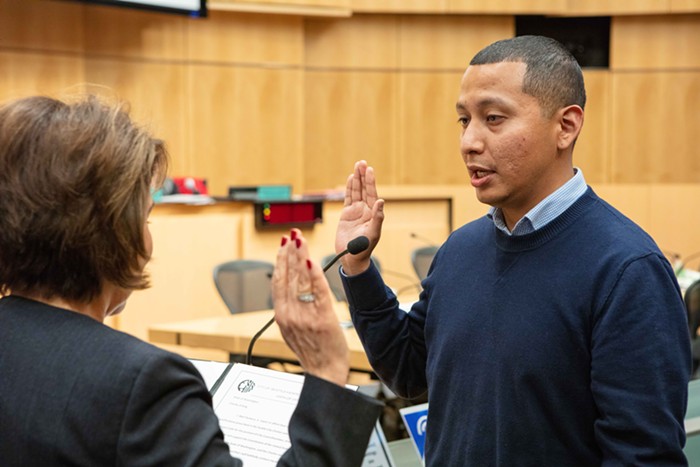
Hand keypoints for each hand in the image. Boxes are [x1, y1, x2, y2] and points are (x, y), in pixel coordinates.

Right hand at [272, 229, 349, 385]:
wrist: (325, 373)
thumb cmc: (312, 352)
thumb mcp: (292, 331)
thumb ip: (288, 310)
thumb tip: (288, 289)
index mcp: (281, 316)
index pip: (278, 282)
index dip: (280, 261)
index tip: (283, 244)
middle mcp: (289, 314)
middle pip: (288, 276)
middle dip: (289, 252)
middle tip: (292, 234)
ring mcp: (305, 316)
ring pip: (300, 280)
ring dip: (300, 257)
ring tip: (301, 240)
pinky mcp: (322, 318)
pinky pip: (317, 291)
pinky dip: (314, 275)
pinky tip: (312, 260)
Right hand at [337, 160, 384, 274]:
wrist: (351, 258)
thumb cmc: (364, 248)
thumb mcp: (373, 234)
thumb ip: (377, 217)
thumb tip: (381, 201)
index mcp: (373, 213)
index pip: (372, 194)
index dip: (370, 182)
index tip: (370, 170)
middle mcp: (365, 210)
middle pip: (364, 189)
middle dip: (363, 176)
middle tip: (362, 162)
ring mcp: (355, 211)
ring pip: (356, 191)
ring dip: (356, 179)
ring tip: (357, 166)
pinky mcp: (346, 214)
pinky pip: (348, 198)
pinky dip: (349, 189)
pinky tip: (350, 179)